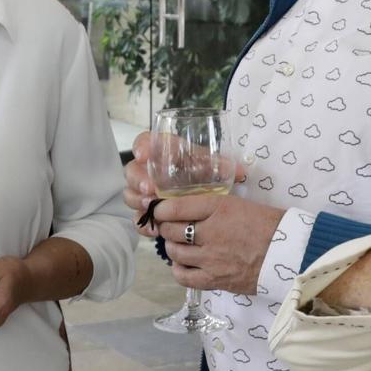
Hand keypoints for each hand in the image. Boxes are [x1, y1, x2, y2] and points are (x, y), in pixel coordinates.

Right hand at [125, 129, 249, 236]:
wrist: (203, 194)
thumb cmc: (204, 173)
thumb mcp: (213, 167)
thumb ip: (224, 167)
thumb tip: (240, 172)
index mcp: (163, 152)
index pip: (145, 141)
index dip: (141, 146)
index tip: (144, 155)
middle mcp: (148, 170)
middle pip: (132, 170)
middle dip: (138, 179)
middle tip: (149, 188)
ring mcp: (143, 191)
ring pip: (130, 194)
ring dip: (138, 201)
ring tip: (151, 206)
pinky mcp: (145, 211)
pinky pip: (137, 218)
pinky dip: (143, 224)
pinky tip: (153, 228)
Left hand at [153, 193, 284, 295]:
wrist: (289, 252)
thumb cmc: (268, 225)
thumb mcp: (238, 204)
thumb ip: (211, 207)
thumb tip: (186, 209)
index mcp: (217, 208)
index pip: (174, 207)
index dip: (160, 209)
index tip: (159, 209)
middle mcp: (210, 232)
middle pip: (170, 230)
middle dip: (166, 227)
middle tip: (170, 227)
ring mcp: (210, 258)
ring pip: (174, 252)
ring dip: (173, 247)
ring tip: (181, 245)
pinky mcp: (214, 279)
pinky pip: (183, 276)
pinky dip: (178, 269)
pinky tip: (185, 264)